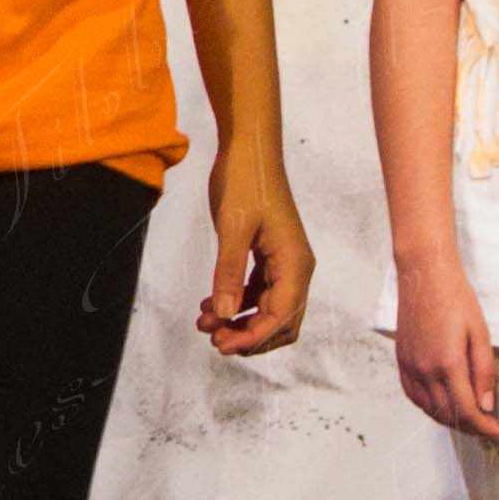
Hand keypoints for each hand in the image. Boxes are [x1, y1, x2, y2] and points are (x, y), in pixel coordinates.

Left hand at [200, 150, 311, 357]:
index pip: (281, 315)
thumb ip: (227, 271)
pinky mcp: (268, 256)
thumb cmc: (245, 183)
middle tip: (213, 341)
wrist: (248, 152)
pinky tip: (207, 305)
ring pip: (267, 308)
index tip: (222, 347)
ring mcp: (283, 263)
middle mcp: (296, 268)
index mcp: (295, 264)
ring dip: (239, 320)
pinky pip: (256, 291)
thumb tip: (223, 313)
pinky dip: (234, 302)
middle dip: (249, 335)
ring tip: (203, 324)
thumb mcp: (232, 228)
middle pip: (281, 320)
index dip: (254, 336)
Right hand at [392, 247, 498, 435]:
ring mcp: (410, 366)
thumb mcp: (480, 335)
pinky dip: (429, 407)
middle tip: (490, 429)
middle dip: (471, 428)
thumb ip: (483, 373)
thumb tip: (486, 404)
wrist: (424, 276)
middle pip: (447, 415)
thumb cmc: (455, 299)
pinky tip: (442, 405)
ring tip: (471, 420)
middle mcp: (424, 369)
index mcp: (448, 363)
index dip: (485, 428)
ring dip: (450, 420)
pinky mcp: (402, 360)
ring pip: (428, 408)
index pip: (467, 411)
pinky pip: (413, 394)